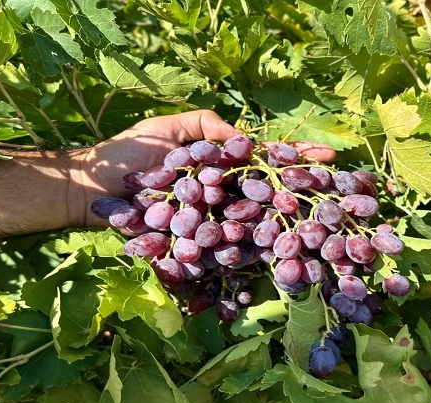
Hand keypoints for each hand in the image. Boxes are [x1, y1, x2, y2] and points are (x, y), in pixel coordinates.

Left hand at [73, 110, 335, 225]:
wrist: (93, 191)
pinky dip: (253, 247)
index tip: (328, 157)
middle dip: (304, 190)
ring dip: (289, 220)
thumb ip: (209, 128)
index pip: (266, 160)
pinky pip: (229, 246)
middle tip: (337, 189)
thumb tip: (248, 144)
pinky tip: (282, 247)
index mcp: (220, 164)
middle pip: (270, 193)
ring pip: (256, 221)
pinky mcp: (198, 244)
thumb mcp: (170, 129)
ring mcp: (212, 220)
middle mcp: (223, 194)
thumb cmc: (130, 155)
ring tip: (321, 217)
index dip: (296, 159)